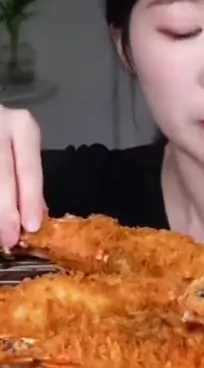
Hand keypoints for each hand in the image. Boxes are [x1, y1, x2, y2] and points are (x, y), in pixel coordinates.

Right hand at [0, 105, 44, 247]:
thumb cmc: (5, 137)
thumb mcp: (20, 148)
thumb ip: (26, 178)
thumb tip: (36, 215)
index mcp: (22, 128)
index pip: (29, 169)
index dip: (29, 200)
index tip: (31, 226)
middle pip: (2, 174)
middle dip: (5, 211)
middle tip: (8, 239)